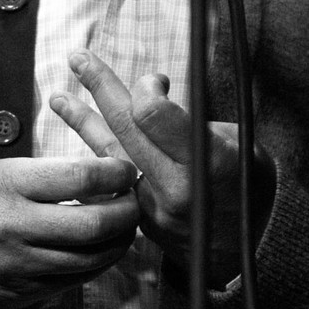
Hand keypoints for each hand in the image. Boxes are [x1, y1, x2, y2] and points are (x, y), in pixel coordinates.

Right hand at [0, 157, 139, 308]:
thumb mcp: (6, 172)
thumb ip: (54, 173)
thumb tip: (111, 174)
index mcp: (8, 186)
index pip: (79, 177)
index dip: (114, 173)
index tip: (126, 170)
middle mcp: (14, 226)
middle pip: (93, 224)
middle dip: (127, 212)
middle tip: (136, 200)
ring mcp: (22, 264)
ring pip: (92, 257)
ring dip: (121, 240)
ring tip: (128, 224)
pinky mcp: (28, 290)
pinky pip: (79, 278)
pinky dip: (102, 262)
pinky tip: (107, 247)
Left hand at [50, 49, 275, 285]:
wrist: (246, 250)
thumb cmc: (250, 187)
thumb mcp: (240, 146)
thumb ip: (193, 124)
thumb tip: (153, 101)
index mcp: (207, 163)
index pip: (154, 115)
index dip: (148, 88)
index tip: (157, 82)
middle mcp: (174, 187)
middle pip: (125, 127)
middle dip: (101, 86)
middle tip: (78, 58)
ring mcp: (150, 206)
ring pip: (109, 154)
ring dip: (82, 120)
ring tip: (57, 97)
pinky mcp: (136, 218)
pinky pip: (111, 179)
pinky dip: (96, 154)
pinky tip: (78, 135)